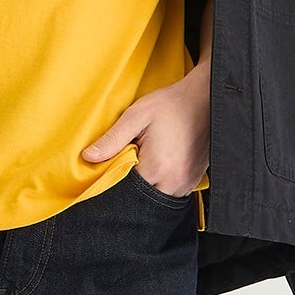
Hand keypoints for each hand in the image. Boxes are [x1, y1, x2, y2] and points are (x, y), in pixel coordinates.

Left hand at [81, 62, 210, 195]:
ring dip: (148, 183)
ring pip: (157, 197)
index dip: (115, 178)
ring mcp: (186, 183)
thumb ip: (112, 139)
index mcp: (156, 168)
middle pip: (142, 197)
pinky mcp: (194, 180)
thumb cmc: (171, 104)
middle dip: (132, 183)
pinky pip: (172, 191)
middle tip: (132, 158)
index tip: (113, 164)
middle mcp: (174, 181)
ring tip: (147, 159)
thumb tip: (89, 156)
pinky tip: (160, 162)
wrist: (205, 98)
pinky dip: (162, 182)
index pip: (125, 190)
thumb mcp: (136, 116)